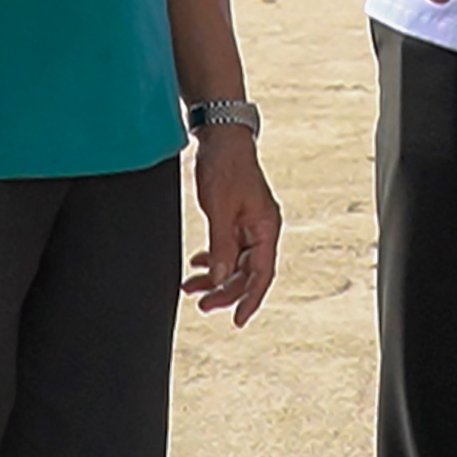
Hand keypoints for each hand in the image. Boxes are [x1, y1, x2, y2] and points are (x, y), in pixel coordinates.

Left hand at [184, 127, 281, 325]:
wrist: (220, 136)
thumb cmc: (224, 166)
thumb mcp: (219, 209)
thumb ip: (221, 246)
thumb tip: (221, 280)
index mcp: (266, 227)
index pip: (262, 274)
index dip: (250, 300)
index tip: (237, 320)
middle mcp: (261, 228)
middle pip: (247, 271)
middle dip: (225, 290)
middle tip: (201, 304)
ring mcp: (249, 223)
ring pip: (235, 261)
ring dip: (215, 276)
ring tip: (190, 288)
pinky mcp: (236, 217)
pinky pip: (228, 247)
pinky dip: (214, 259)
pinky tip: (198, 265)